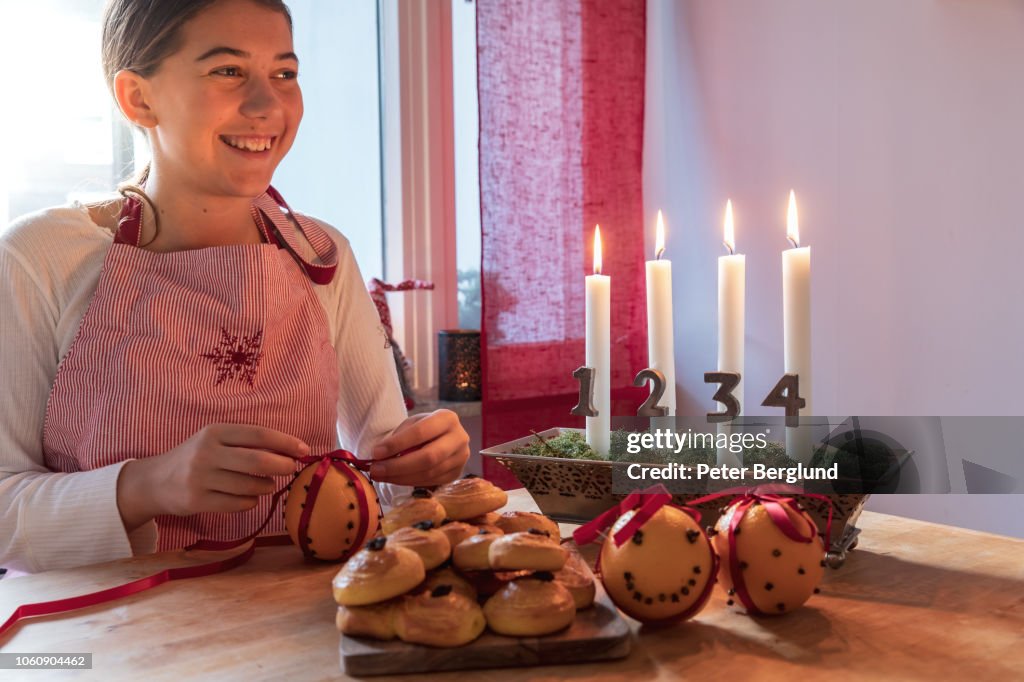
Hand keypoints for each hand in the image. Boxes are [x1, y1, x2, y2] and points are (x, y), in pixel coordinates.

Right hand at [117, 424, 308, 530]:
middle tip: (290, 469)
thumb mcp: (215, 440)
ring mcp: (200, 478)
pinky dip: (251, 502)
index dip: (286, 442)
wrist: (154, 481)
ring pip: (250, 485)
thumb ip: (247, 442)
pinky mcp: (197, 501)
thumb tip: (290, 450)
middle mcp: (206, 453)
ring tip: (267, 484)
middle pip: (258, 461)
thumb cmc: (196, 458)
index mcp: (215, 432)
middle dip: (282, 466)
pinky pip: (238, 504)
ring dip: (267, 486)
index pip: (259, 434)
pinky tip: (248, 497)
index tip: (304, 450)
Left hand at [369, 410, 469, 486]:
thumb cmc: (422, 429)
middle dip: (398, 466)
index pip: (421, 432)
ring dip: (401, 477)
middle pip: (429, 457)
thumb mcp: (411, 425)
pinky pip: (431, 482)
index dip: (397, 444)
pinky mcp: (457, 474)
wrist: (440, 438)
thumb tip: (379, 456)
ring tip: (380, 475)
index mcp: (447, 418)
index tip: (376, 453)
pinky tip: (394, 479)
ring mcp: (461, 458)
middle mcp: (460, 438)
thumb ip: (398, 438)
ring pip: (429, 473)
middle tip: (376, 470)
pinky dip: (409, 482)